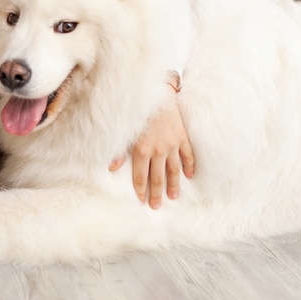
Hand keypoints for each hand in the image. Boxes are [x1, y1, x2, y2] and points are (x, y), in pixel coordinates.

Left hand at [110, 75, 193, 207]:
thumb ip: (119, 151)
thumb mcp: (126, 131)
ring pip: (174, 170)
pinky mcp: (182, 137)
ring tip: (173, 196)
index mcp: (141, 150)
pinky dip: (189, 166)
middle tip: (156, 206)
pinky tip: (190, 176)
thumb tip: (111, 168)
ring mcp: (172, 145)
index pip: (140, 176)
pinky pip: (188, 155)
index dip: (140, 190)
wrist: (157, 93)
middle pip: (157, 177)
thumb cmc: (138, 112)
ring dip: (173, 184)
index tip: (141, 201)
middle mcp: (158, 150)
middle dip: (156, 194)